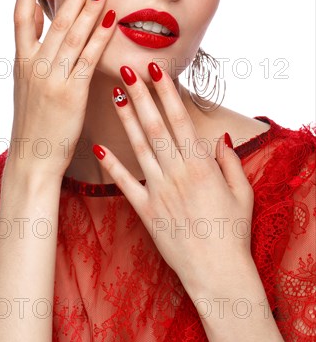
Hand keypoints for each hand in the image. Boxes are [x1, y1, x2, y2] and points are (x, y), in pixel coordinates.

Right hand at [6, 0, 115, 182]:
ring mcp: (51, 78)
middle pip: (54, 20)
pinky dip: (99, 37)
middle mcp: (34, 65)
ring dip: (88, 7)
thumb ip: (37, 57)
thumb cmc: (34, 123)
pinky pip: (87, 58)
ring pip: (71, 35)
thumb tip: (45, 31)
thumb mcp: (28, 86)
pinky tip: (110, 19)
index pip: (21, 15)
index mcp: (21, 62)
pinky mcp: (70, 93)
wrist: (32, 158)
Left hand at [92, 62, 254, 297]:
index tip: (155, 70)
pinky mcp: (145, 211)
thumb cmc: (232, 232)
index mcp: (201, 165)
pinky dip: (112, 166)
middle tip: (127, 70)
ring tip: (114, 96)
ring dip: (126, 120)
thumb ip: (229, 162)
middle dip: (140, 95)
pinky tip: (98, 148)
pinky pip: (124, 184)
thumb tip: (218, 138)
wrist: (217, 272)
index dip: (166, 92)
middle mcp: (177, 173)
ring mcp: (158, 191)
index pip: (180, 119)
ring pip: (139, 147)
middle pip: (155, 126)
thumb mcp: (242, 193)